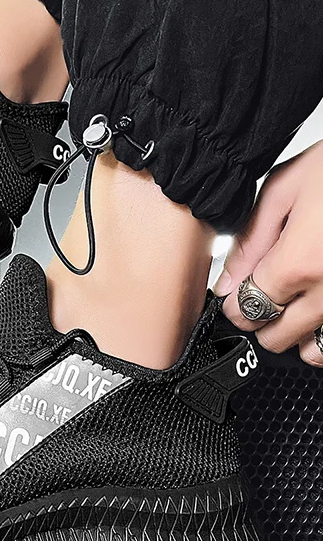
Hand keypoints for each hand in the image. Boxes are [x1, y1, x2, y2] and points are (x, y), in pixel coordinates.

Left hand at [215, 139, 322, 366]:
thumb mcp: (283, 191)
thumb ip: (250, 242)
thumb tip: (226, 283)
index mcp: (300, 263)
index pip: (248, 308)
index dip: (234, 305)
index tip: (234, 297)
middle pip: (280, 337)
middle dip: (260, 321)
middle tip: (261, 297)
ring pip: (317, 350)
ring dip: (298, 334)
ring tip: (294, 306)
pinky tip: (318, 311)